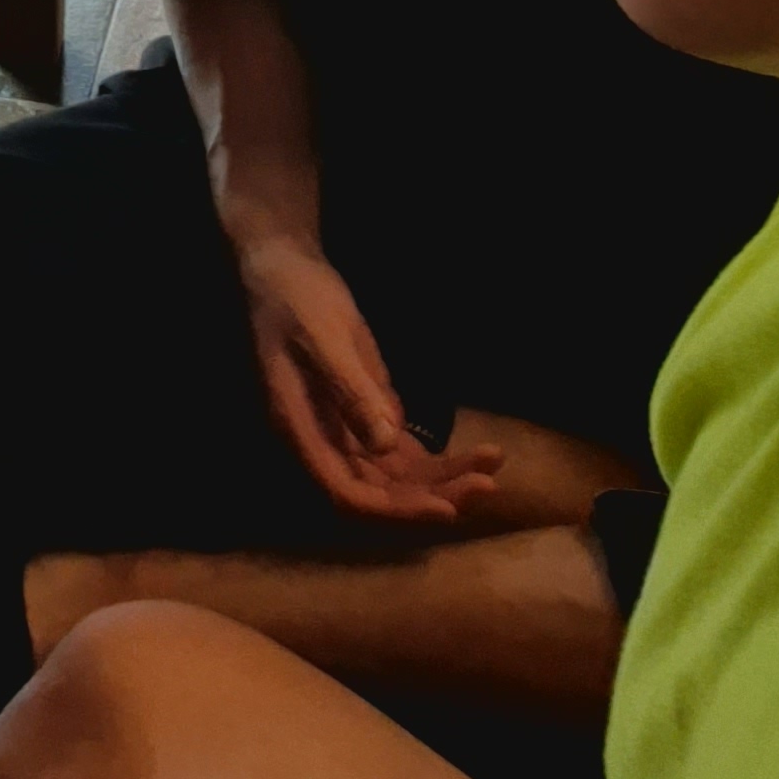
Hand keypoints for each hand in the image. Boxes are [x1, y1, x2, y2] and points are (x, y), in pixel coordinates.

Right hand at [233, 232, 501, 523]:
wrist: (286, 270)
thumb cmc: (297, 299)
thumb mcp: (326, 340)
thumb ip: (352, 392)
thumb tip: (385, 446)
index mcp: (301, 430)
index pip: (347, 492)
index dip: (394, 509)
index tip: (445, 508)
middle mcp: (323, 442)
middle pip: (379, 492)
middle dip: (433, 495)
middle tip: (486, 483)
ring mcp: (346, 432)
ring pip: (398, 477)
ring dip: (445, 479)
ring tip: (493, 463)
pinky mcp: (367, 416)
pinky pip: (406, 454)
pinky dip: (442, 460)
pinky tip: (481, 452)